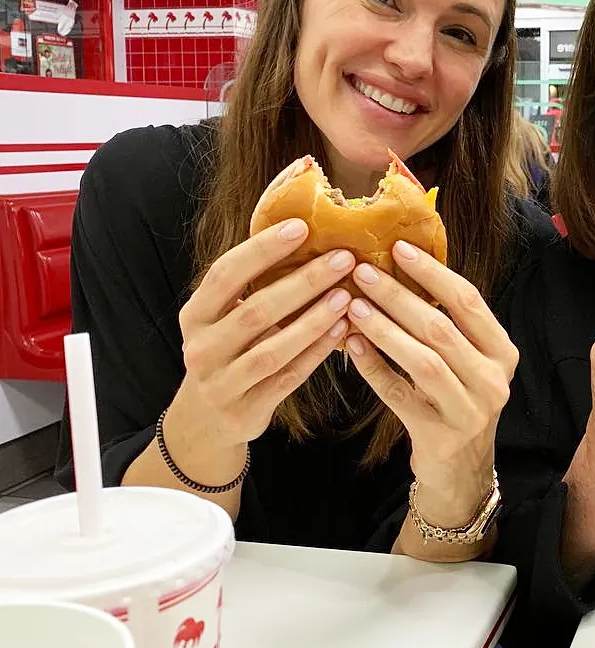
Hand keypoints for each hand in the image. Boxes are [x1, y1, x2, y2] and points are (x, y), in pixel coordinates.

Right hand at [175, 218, 355, 447]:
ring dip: (314, 320)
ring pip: (273, 348)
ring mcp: (222, 382)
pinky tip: (341, 332)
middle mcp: (201, 348)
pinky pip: (288, 377)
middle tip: (342, 259)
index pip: (226, 274)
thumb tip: (303, 236)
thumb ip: (250, 287)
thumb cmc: (227, 353)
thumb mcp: (222, 319)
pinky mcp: (246, 410)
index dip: (262, 249)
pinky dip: (316, 353)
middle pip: (256, 310)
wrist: (205, 421)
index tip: (301, 226)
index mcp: (195, 315)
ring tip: (346, 295)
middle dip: (303, 282)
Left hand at [344, 241, 517, 527]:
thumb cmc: (457, 402)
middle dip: (399, 296)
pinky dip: (374, 368)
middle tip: (363, 272)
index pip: (468, 301)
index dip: (433, 272)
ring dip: (385, 329)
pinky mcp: (440, 436)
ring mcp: (469, 411)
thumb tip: (399, 268)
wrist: (461, 472)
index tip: (399, 247)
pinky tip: (350, 346)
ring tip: (352, 305)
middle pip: (441, 328)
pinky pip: (399, 395)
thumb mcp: (467, 362)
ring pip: (423, 360)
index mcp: (503, 352)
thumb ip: (447, 324)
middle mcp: (493, 380)